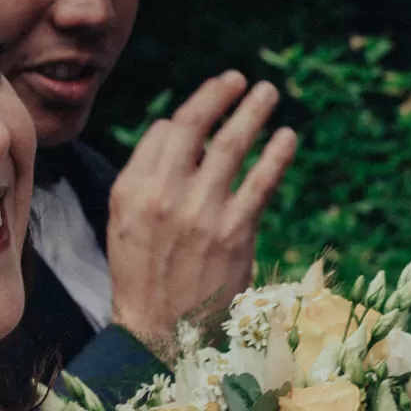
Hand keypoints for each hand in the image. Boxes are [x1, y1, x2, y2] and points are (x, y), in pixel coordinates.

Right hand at [106, 71, 297, 346]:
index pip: (168, 131)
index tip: (218, 90)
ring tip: (269, 95)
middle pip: (198, 129)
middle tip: (244, 79)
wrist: (160, 331)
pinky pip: (261, 183)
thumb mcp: (124, 218)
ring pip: (232, 147)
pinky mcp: (235, 235)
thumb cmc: (143, 270)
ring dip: (254, 115)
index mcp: (133, 188)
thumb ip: (144, 171)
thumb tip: (169, 126)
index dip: (197, 106)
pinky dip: (276, 156)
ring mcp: (202, 214)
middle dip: (224, 96)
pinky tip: (286, 137)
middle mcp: (164, 196)